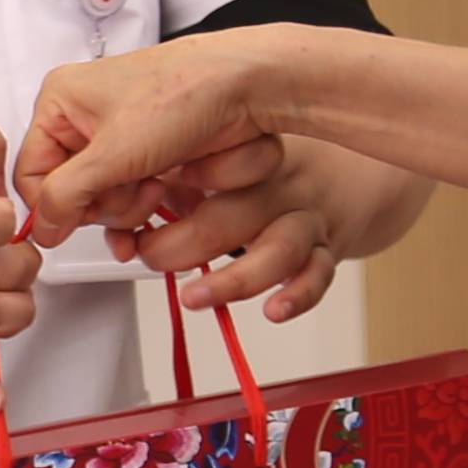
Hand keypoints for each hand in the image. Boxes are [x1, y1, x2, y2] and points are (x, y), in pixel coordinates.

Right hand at [18, 32, 283, 245]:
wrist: (250, 86)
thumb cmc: (186, 93)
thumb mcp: (113, 153)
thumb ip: (67, 196)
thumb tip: (42, 231)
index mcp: (59, 101)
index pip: (32, 175)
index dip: (59, 204)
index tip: (86, 216)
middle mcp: (86, 117)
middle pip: (72, 192)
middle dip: (109, 202)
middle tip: (137, 186)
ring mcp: (121, 136)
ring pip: (107, 200)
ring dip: (135, 204)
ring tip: (160, 181)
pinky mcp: (151, 152)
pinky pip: (135, 195)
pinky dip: (152, 204)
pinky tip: (168, 197)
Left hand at [119, 138, 342, 320]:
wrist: (351, 166)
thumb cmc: (263, 172)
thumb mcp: (212, 166)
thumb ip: (166, 190)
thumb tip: (117, 231)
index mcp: (241, 158)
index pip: (198, 169)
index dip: (158, 194)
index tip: (130, 216)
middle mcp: (275, 186)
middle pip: (232, 212)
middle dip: (181, 245)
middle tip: (151, 258)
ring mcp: (304, 217)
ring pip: (280, 246)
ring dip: (233, 278)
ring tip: (196, 296)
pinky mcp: (328, 248)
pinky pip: (321, 272)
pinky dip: (299, 294)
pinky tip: (274, 309)